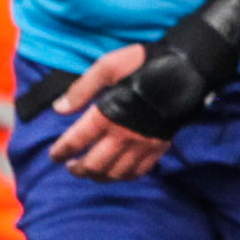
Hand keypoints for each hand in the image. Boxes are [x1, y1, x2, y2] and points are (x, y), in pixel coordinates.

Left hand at [47, 46, 172, 180]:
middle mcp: (125, 135)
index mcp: (108, 114)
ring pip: (116, 173)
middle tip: (70, 167)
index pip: (78, 140)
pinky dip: (123, 176)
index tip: (53, 155)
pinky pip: (139, 171)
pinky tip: (116, 172)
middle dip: (78, 169)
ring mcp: (144, 144)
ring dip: (98, 177)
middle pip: (95, 163)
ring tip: (90, 172)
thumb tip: (59, 109)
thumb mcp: (108, 66)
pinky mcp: (159, 147)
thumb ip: (82, 89)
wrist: (186, 69)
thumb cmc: (144, 63)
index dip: (62, 150)